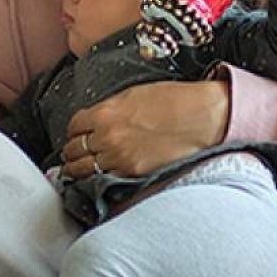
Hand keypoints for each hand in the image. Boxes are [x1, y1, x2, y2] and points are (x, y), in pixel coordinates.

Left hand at [61, 80, 228, 179]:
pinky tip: (97, 179)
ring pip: (83, 170)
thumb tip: (98, 119)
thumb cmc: (176, 101)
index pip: (74, 126)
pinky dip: (97, 180)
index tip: (76, 134)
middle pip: (73, 150)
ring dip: (78, 169)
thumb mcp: (134, 95)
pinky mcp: (132, 174)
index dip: (74, 131)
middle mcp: (107, 137)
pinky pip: (103, 181)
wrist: (203, 118)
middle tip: (73, 154)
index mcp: (105, 113)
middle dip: (72, 151)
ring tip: (78, 170)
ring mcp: (118, 159)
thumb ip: (111, 109)